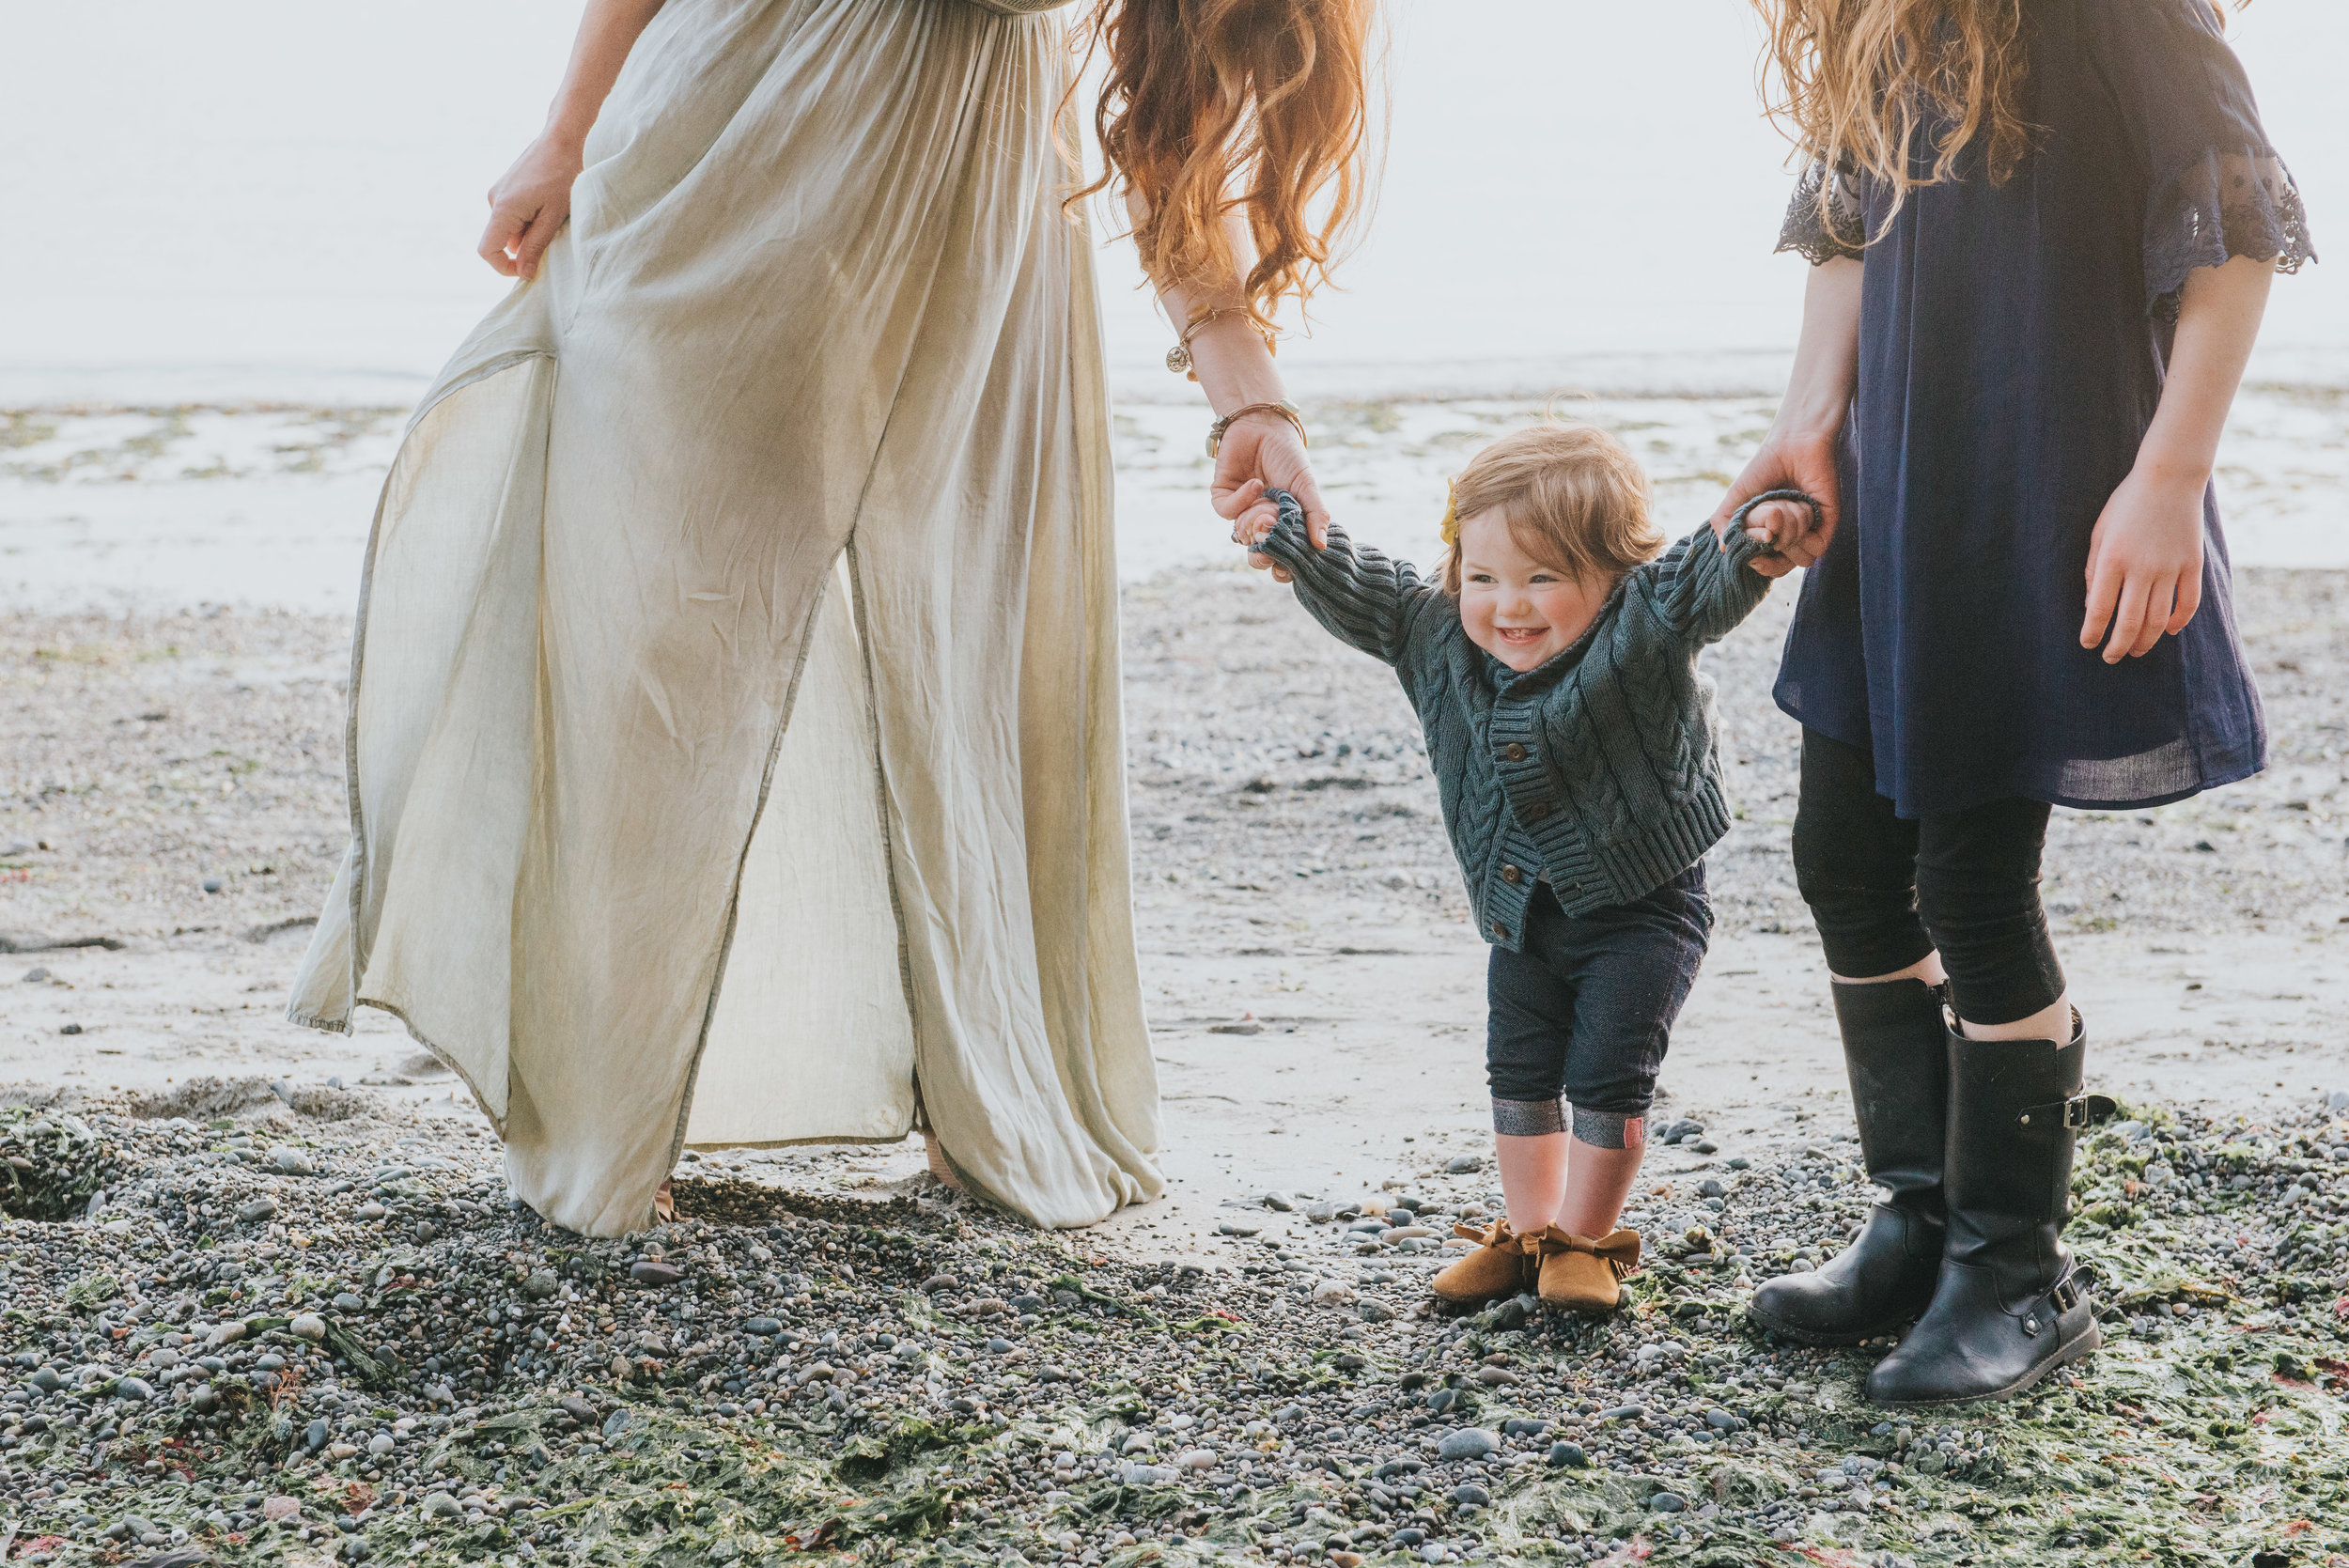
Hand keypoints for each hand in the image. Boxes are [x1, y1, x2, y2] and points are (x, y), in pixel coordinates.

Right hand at [479, 134, 583, 279]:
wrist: (564, 137)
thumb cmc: (564, 175)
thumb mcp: (554, 217)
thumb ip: (535, 246)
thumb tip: (523, 273)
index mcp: (503, 208)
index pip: (487, 250)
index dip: (504, 267)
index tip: (528, 270)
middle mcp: (494, 199)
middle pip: (500, 240)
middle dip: (523, 248)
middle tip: (553, 238)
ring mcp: (499, 191)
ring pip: (509, 227)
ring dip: (529, 232)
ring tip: (554, 217)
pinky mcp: (507, 186)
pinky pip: (513, 213)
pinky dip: (529, 219)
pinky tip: (549, 206)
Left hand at [1211, 413, 1327, 584]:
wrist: (1264, 425)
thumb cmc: (1288, 456)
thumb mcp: (1306, 485)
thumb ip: (1316, 514)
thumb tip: (1321, 545)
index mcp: (1283, 525)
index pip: (1282, 556)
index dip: (1283, 567)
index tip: (1287, 571)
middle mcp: (1260, 522)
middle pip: (1258, 554)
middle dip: (1264, 555)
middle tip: (1271, 549)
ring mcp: (1241, 511)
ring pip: (1241, 536)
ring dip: (1256, 524)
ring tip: (1269, 508)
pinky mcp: (1222, 497)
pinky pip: (1227, 512)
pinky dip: (1242, 500)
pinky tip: (1256, 483)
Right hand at [1712, 428, 1840, 577]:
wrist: (1793, 443)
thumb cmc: (1764, 467)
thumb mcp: (1735, 497)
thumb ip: (1723, 523)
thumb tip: (1724, 550)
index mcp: (1771, 535)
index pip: (1765, 566)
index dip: (1757, 560)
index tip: (1755, 537)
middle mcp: (1791, 537)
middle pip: (1781, 566)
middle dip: (1770, 543)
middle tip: (1770, 515)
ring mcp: (1811, 532)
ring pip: (1801, 560)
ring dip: (1789, 536)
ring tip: (1787, 508)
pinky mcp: (1829, 523)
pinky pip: (1817, 549)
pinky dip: (1805, 533)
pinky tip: (1802, 509)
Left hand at [2081, 463, 2205, 662]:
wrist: (2169, 477)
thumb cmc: (2127, 504)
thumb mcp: (2100, 533)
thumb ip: (2095, 570)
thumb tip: (2093, 605)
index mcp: (2113, 560)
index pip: (2100, 610)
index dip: (2093, 632)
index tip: (2088, 645)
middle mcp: (2142, 568)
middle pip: (2129, 622)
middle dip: (2118, 646)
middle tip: (2111, 658)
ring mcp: (2170, 567)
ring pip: (2157, 618)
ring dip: (2145, 640)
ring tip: (2136, 650)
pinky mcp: (2193, 563)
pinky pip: (2188, 602)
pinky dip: (2178, 621)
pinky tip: (2167, 631)